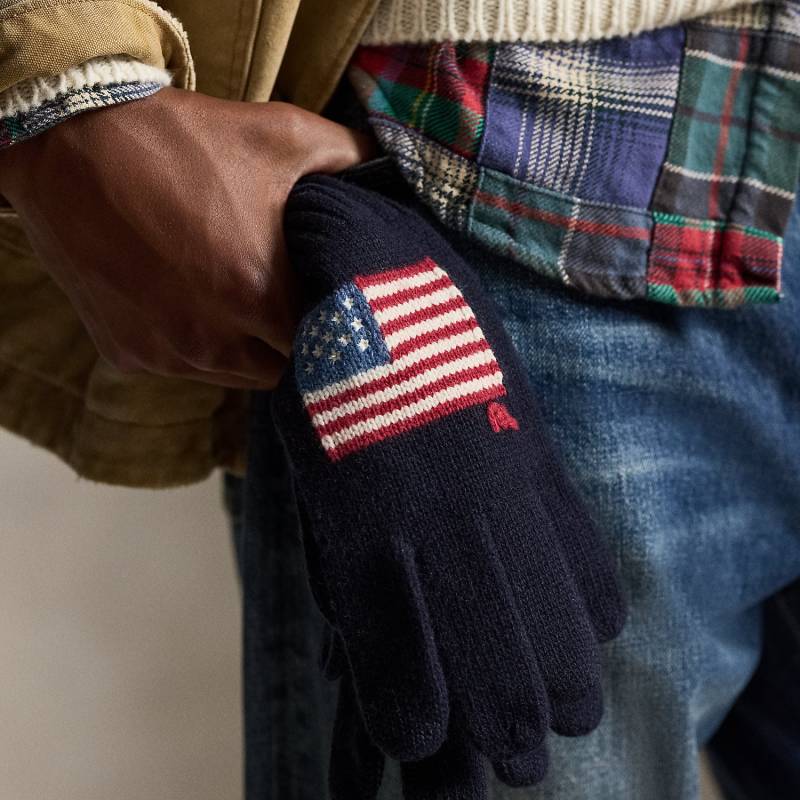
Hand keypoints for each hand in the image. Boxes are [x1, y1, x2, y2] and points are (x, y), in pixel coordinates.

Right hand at [0, 87, 374, 388]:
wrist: (72, 141)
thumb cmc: (185, 141)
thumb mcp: (281, 135)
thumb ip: (351, 160)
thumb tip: (391, 171)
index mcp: (260, 295)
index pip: (324, 347)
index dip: (333, 330)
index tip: (334, 311)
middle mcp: (213, 340)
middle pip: (280, 371)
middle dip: (292, 345)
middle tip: (287, 305)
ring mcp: (167, 353)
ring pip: (231, 377)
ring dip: (244, 351)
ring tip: (238, 302)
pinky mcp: (129, 355)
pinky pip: (181, 368)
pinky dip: (193, 346)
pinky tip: (188, 302)